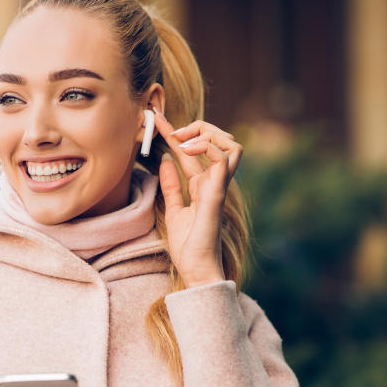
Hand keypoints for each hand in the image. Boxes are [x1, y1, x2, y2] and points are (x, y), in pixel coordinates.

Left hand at [150, 110, 242, 287]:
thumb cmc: (188, 246)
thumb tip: (165, 160)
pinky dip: (205, 146)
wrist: (196, 269)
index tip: (155, 117)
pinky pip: (222, 158)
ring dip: (206, 133)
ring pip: (231, 143)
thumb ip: (171, 185)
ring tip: (181, 139)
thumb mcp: (173, 209)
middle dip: (197, 126)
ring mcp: (219, 186)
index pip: (193, 150)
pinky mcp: (218, 193)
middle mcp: (215, 182)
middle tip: (171, 131)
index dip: (175, 131)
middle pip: (220, 139)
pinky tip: (186, 150)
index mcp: (204, 185)